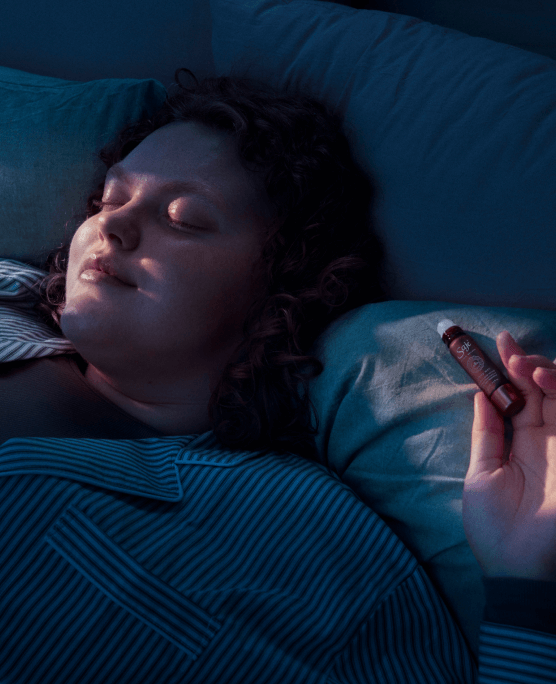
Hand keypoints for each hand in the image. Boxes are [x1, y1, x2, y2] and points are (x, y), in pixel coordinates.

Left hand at [463, 330, 555, 580]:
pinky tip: (542, 381)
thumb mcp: (482, 472)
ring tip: (525, 367)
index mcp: (523, 443)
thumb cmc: (494, 525)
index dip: (511, 369)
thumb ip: (487, 433)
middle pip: (545, 390)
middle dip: (529, 365)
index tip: (499, 341)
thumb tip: (478, 394)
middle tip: (512, 353)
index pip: (521, 396)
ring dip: (547, 375)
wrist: (515, 567)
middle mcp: (548, 441)